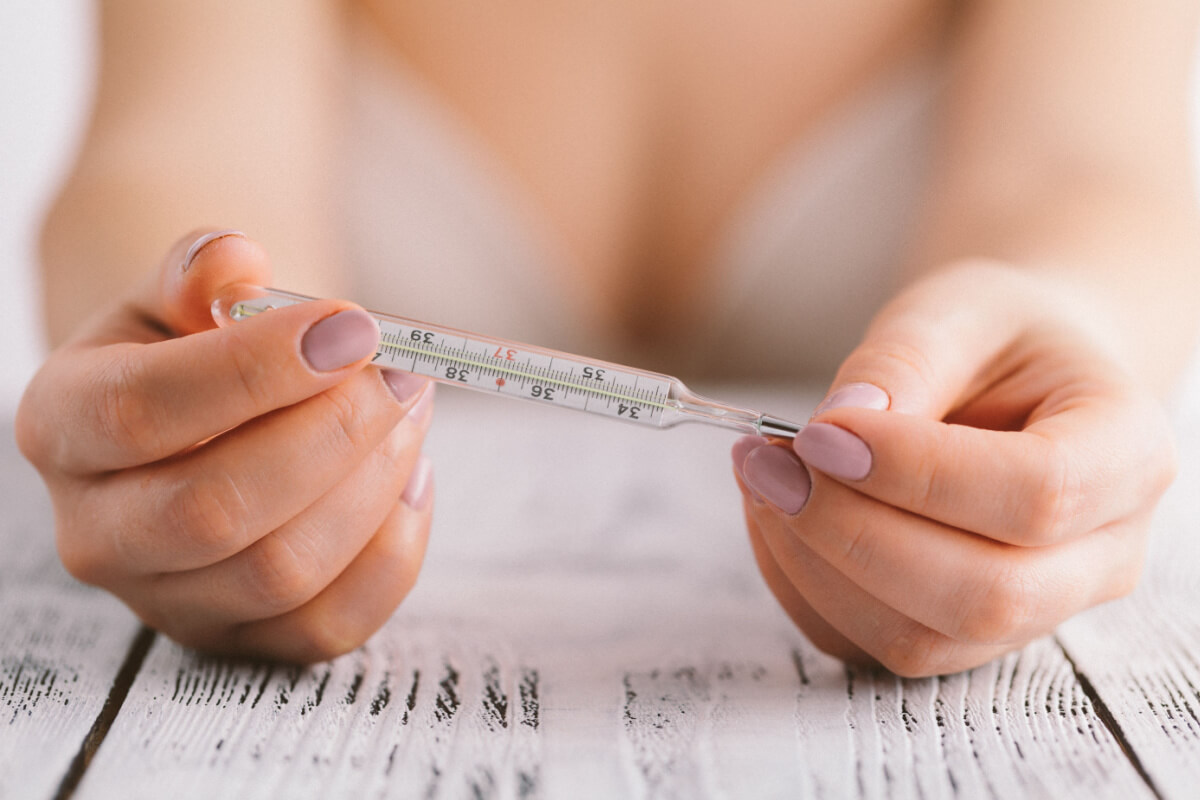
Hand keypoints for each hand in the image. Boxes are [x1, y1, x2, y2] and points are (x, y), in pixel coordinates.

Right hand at [16, 230, 434, 661]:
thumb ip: (201, 270)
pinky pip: (331, 626)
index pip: (144, 410)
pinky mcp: (240, 640)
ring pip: (282, 573)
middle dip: (334, 435)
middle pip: (216, 510)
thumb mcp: (181, 292)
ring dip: (374, 485)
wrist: (201, 416)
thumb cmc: (193, 345)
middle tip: (401, 376)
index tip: (355, 325)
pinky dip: (393, 549)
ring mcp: (166, 602)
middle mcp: (97, 532)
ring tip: (411, 412)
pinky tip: (411, 479)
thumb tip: (236, 266)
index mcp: (62, 424)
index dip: (260, 369)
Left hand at [732, 261, 1176, 675]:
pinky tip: (773, 514)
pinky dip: (799, 584)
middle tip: (764, 462)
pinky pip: (864, 643)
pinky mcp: (953, 636)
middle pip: (985, 594)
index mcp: (1126, 454)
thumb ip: (904, 360)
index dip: (916, 473)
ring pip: (918, 639)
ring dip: (812, 564)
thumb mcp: (957, 310)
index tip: (819, 432)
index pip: (1037, 494)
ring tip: (761, 475)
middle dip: (851, 533)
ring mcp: (1029, 612)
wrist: (1014, 382)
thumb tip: (836, 429)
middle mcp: (1098, 556)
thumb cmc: (997, 338)